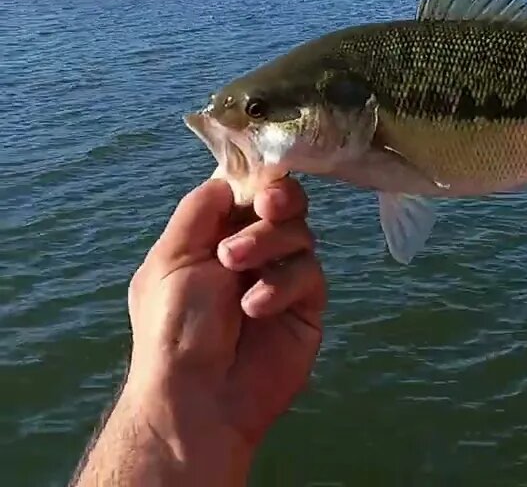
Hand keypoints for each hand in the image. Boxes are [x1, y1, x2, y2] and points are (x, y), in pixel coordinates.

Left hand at [123, 177, 324, 451]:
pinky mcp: (308, 304)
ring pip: (299, 233)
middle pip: (282, 204)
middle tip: (265, 207)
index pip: (245, 191)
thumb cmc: (172, 327)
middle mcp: (251, 251)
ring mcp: (282, 276)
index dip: (256, 178)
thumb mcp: (170, 258)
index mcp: (213, 236)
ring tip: (236, 267)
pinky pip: (310, 274)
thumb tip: (230, 176)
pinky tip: (257, 307)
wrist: (198, 395)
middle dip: (276, 199)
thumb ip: (199, 209)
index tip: (258, 176)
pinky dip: (283, 284)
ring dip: (268, 243)